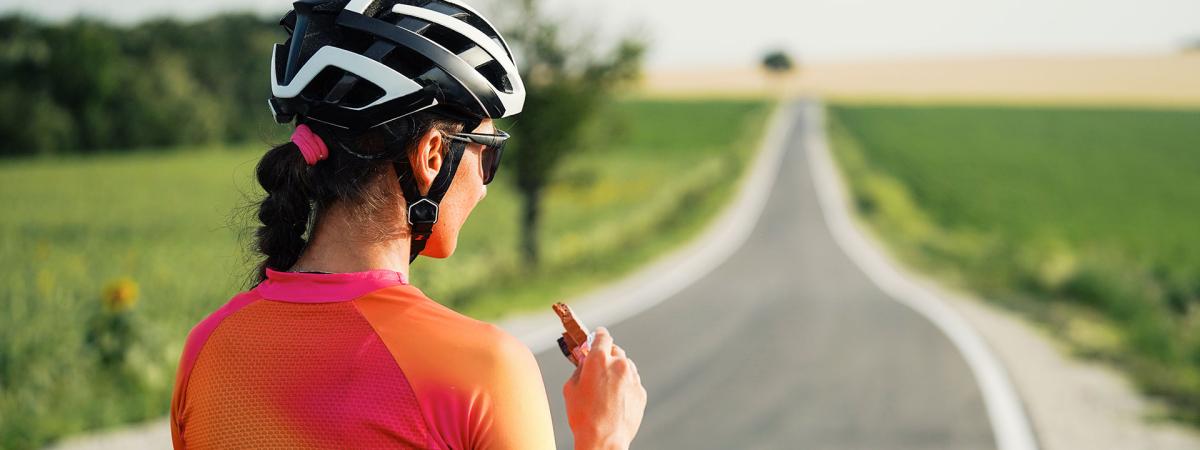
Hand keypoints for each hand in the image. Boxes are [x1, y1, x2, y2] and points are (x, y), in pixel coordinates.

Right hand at [563, 327, 646, 449]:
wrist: (604, 440)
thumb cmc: (583, 416)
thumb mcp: (570, 388)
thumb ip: (578, 368)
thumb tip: (584, 361)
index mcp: (598, 359)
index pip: (602, 335)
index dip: (598, 336)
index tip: (597, 337)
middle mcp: (619, 364)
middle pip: (615, 350)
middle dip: (607, 355)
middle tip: (598, 367)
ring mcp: (632, 378)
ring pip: (626, 365)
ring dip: (617, 370)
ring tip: (606, 388)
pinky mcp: (641, 392)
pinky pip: (633, 382)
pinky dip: (625, 385)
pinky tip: (615, 400)